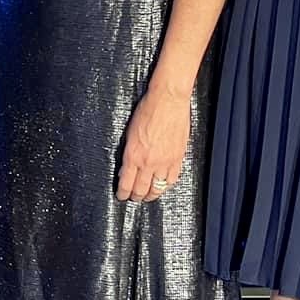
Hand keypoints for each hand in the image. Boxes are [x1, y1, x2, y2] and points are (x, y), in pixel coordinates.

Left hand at [116, 83, 189, 202]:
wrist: (168, 101)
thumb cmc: (148, 110)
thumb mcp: (129, 133)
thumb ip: (128, 152)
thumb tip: (126, 168)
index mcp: (133, 155)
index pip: (126, 183)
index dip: (123, 193)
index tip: (121, 196)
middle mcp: (148, 162)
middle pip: (141, 189)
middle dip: (136, 196)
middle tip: (134, 198)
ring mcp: (165, 162)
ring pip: (158, 188)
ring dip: (152, 194)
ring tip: (148, 196)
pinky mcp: (178, 158)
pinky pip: (172, 179)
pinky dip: (167, 185)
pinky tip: (163, 185)